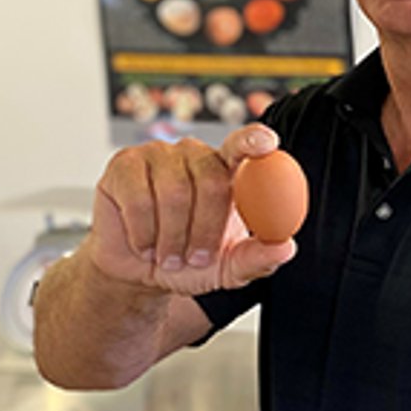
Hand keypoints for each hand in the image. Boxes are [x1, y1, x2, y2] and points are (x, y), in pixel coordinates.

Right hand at [83, 126, 297, 295]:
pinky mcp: (124, 164)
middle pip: (210, 181)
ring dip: (171, 237)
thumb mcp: (227, 267)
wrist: (136, 270)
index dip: (254, 140)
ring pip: (173, 193)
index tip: (268, 143)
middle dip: (205, 229)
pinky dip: (143, 233)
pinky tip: (144, 245)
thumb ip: (257, 258)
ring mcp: (158, 154)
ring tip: (168, 257)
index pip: (243, 145)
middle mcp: (194, 154)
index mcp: (225, 169)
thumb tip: (286, 248)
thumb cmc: (186, 261)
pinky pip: (138, 199)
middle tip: (196, 259)